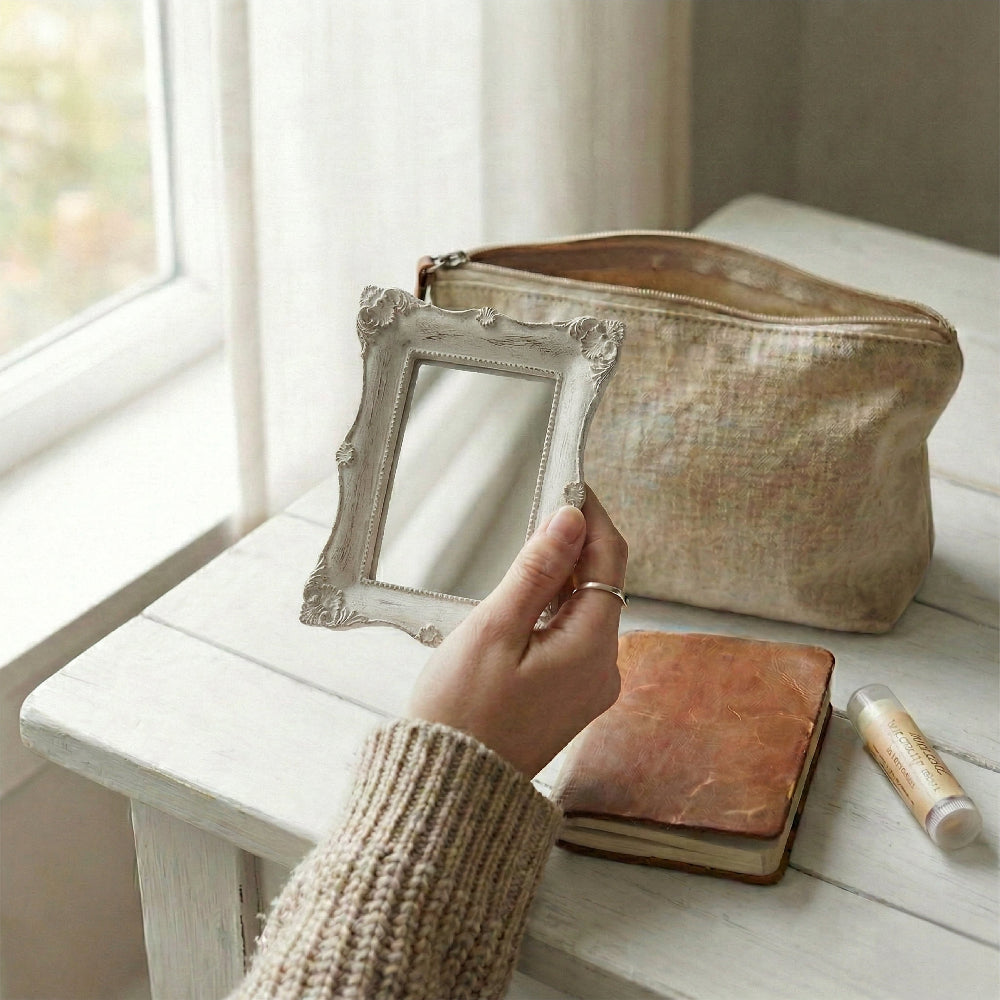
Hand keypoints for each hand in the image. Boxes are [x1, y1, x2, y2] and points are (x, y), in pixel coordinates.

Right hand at [407, 488, 627, 777]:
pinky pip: (572, 638)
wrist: (447, 788)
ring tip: (527, 551)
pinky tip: (525, 600)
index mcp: (592, 649)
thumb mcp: (495, 629)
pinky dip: (554, 610)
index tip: (571, 485)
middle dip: (576, 545)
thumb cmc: (461, 713)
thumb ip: (537, 570)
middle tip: (541, 510)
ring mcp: (588, 687)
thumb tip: (570, 520)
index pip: (610, 561)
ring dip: (562, 578)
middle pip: (602, 585)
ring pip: (586, 611)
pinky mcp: (569, 698)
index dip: (592, 517)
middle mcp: (603, 669)